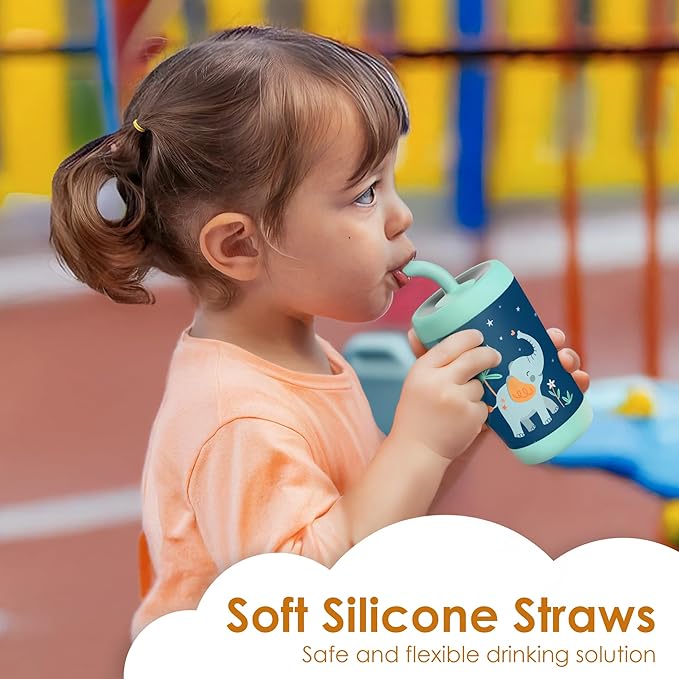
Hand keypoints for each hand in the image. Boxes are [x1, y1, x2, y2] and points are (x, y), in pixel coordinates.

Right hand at [389, 329, 501, 460]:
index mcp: (422, 370)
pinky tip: (462, 419)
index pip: (452, 344)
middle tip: (494, 356)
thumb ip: (421, 356)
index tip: (478, 336)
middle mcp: (439, 382)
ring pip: (480, 384)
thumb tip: (415, 331)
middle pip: (474, 358)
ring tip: (458, 404)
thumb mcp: (414, 383)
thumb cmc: (415, 414)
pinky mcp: (471, 416)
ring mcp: (457, 399)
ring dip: (475, 391)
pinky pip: (484, 404)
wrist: (416, 450)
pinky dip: (477, 410)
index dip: (470, 338)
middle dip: (488, 355)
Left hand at [406, 326, 589, 440]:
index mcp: (496, 358)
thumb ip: (427, 354)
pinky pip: (553, 402)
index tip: (549, 333)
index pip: (523, 341)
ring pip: (553, 376)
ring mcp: (522, 392)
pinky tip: (579, 387)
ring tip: (572, 369)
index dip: (539, 335)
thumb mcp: (436, 376)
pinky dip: (572, 393)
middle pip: (543, 356)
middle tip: (560, 349)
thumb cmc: (441, 401)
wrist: (440, 437)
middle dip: (558, 349)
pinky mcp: (526, 412)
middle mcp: (513, 372)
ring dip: (569, 368)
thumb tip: (414, 332)